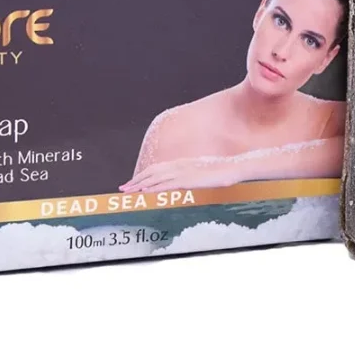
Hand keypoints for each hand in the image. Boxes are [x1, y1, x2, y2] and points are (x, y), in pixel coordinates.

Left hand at [119, 156, 238, 192]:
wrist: (232, 167)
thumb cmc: (221, 170)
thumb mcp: (203, 172)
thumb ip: (192, 174)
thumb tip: (186, 179)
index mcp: (182, 163)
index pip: (157, 168)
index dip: (144, 175)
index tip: (133, 182)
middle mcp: (179, 165)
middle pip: (152, 171)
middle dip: (136, 180)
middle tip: (123, 188)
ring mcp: (182, 171)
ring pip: (155, 177)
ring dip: (139, 184)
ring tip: (128, 191)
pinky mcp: (186, 179)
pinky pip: (165, 184)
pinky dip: (153, 187)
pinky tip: (144, 192)